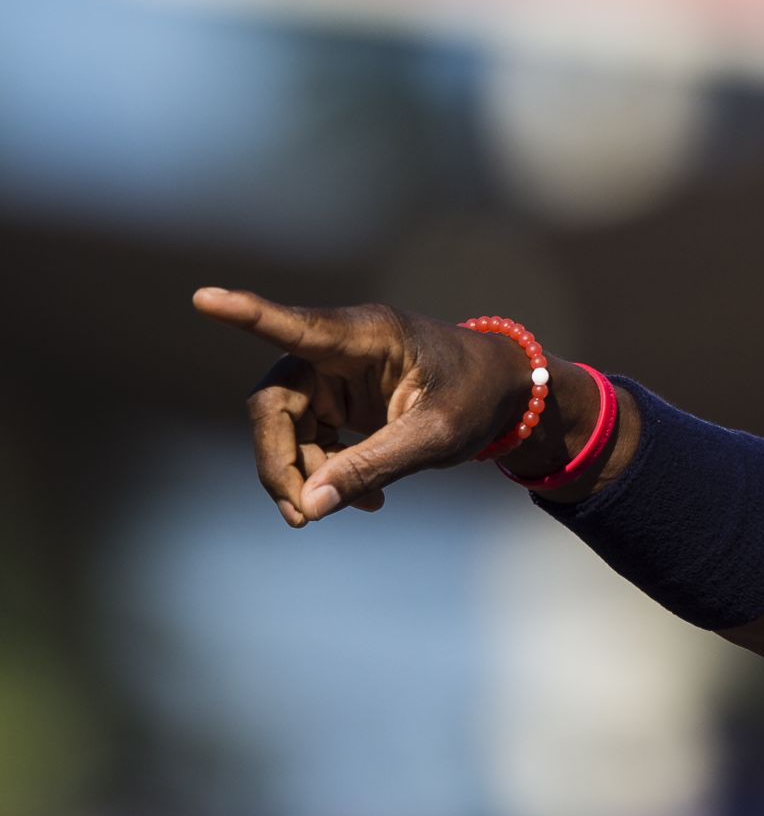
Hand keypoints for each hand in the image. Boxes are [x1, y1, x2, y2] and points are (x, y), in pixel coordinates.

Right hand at [193, 288, 534, 524]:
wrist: (506, 395)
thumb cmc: (478, 398)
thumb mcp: (436, 437)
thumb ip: (374, 467)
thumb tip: (310, 505)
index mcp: (369, 335)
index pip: (298, 327)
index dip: (248, 315)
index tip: (205, 299)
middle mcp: (339, 348)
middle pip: (276, 403)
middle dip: (281, 462)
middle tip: (302, 516)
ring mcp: (333, 374)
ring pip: (286, 427)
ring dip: (306, 474)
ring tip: (354, 508)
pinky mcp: (337, 399)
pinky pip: (308, 439)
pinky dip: (326, 473)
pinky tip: (364, 500)